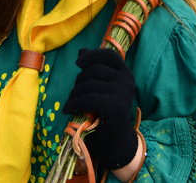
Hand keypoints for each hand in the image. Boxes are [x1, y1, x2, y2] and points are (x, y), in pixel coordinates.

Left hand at [63, 48, 137, 170]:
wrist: (116, 143)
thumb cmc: (105, 114)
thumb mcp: (100, 88)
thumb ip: (93, 69)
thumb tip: (82, 51)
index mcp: (125, 74)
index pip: (109, 55)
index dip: (92, 55)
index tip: (78, 63)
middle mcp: (127, 81)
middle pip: (94, 69)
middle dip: (78, 81)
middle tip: (74, 95)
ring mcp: (123, 93)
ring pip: (88, 84)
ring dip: (74, 94)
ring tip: (71, 104)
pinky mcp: (115, 106)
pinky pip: (87, 98)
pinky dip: (73, 104)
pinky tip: (68, 110)